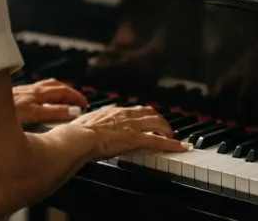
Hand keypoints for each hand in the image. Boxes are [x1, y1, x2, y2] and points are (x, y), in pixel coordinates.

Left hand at [13, 79, 88, 124]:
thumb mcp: (22, 122)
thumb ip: (46, 117)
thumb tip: (70, 114)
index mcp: (30, 106)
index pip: (57, 105)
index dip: (72, 107)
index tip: (83, 110)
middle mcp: (29, 95)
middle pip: (57, 90)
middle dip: (73, 95)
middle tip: (84, 103)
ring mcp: (24, 90)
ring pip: (50, 85)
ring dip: (64, 89)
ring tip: (73, 96)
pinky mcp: (19, 89)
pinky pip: (41, 85)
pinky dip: (52, 87)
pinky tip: (51, 91)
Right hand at [70, 105, 189, 158]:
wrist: (76, 138)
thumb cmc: (75, 134)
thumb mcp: (83, 123)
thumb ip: (89, 121)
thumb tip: (87, 119)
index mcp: (112, 112)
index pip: (134, 110)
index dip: (144, 115)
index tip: (148, 119)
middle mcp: (124, 115)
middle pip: (150, 113)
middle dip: (160, 120)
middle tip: (165, 129)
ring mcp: (131, 126)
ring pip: (157, 123)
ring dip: (167, 130)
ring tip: (173, 138)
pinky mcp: (135, 139)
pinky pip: (158, 141)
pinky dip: (173, 144)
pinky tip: (182, 147)